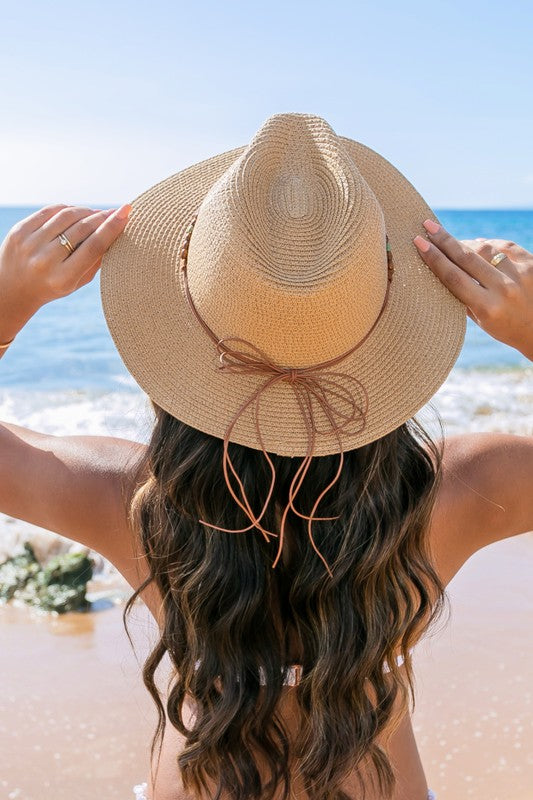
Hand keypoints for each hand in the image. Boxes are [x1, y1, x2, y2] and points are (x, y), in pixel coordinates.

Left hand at [0, 203, 131, 342]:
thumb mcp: (77, 282)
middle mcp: (44, 261)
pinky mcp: (19, 231)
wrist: (12, 290)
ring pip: (66, 216)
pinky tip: (76, 212)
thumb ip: (96, 260)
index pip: (94, 246)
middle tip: (115, 212)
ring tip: (96, 213)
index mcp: (62, 278)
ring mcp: (29, 244)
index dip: (112, 227)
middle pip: (82, 230)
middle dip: (101, 217)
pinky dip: (67, 209)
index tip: (126, 212)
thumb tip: (116, 232)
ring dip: (86, 211)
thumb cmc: (52, 286)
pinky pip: (49, 211)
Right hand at [413, 220, 532, 360]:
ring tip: (454, 243)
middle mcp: (504, 289)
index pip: (454, 277)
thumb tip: (443, 265)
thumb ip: (463, 296)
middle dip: (444, 240)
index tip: (419, 242)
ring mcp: (521, 274)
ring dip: (466, 243)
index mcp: (487, 308)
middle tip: (428, 225)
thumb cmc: (505, 327)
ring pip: (485, 248)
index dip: (434, 258)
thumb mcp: (480, 320)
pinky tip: (479, 245)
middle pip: (467, 257)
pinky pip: (505, 246)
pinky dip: (490, 244)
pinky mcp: (532, 264)